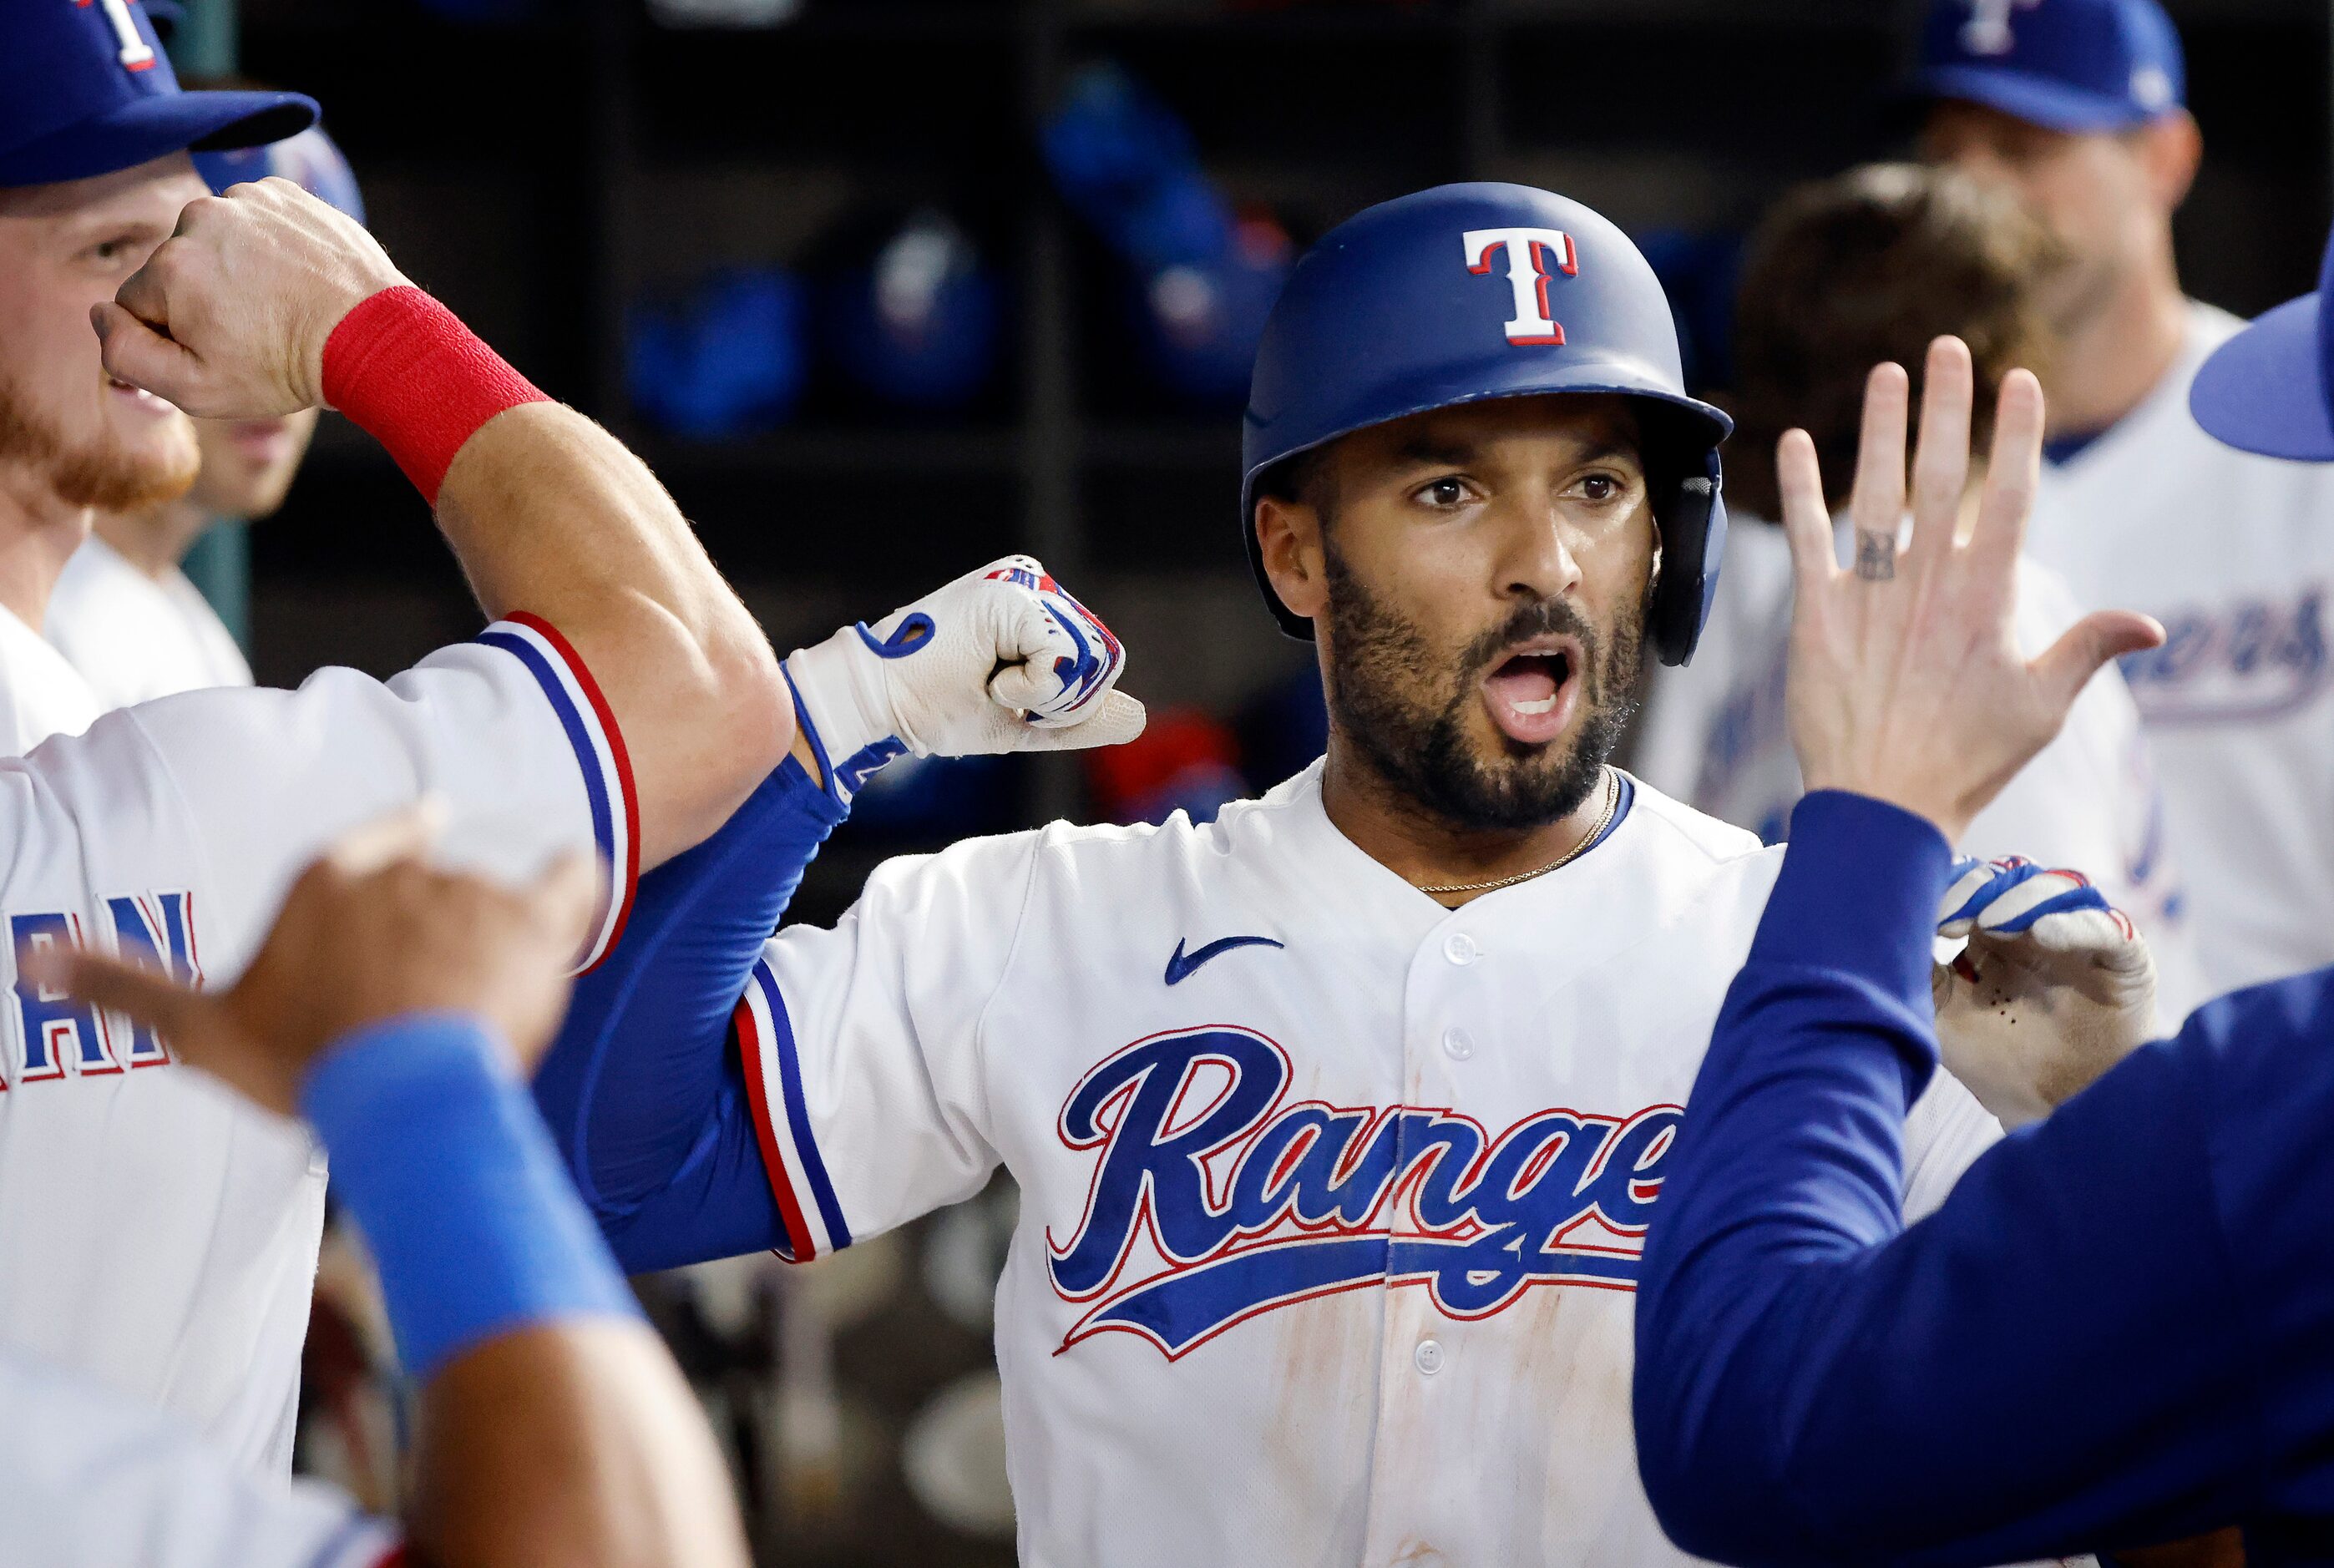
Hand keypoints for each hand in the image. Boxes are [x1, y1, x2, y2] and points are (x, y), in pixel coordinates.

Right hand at [22, 804, 598, 1117]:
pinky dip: (576, 882)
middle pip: (431, 887)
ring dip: (493, 942)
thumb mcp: (199, 1029)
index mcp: (327, 878)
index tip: (408, 853)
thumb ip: (123, 986)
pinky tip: (575, 889)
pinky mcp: (536, 921)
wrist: (397, 1095)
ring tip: (478, 1010)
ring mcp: (471, 891)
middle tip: (430, 993)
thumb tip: (29, 957)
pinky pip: (572, 878)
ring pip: (493, 902)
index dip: (391, 856)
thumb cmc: (301, 1065)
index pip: (369, 845)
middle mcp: (402, 870)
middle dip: (435, 931)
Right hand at [92, 176, 408, 418]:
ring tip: (280, 304)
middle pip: (177, 267)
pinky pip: (256, 222)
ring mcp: (246, 200)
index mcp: (170, 267)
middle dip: (203, 299)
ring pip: (217, 242)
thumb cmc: (285, 369)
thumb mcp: (196, 388)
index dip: (172, 335)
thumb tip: (99, 314)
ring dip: (237, 270)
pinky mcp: (285, 193)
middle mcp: (200, 219)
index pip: (137, 303)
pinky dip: (271, 247)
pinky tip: (298, 277)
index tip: (218, 349)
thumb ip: (128, 354)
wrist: (375, 338)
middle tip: (255, 331)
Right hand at [785, 554, 1146, 797]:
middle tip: (1000, 695)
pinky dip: (1031, 690)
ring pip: (1089, 660)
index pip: (1098, 663)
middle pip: (1103, 660)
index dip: (1065, 704)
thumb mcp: (1020, 722)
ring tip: (993, 685)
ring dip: (1043, 697)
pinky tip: (990, 679)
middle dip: (1060, 703)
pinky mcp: (1014, 595)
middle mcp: (1036, 587)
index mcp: (1037, 611)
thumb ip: (1076, 718)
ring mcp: (1025, 585)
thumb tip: (1138, 716)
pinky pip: (1063, 660)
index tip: (1006, 700)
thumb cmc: (934, 709)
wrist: (880, 703)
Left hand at [1778, 336, 2164, 841]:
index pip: (2010, 499)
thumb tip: (2152, 625)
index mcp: (1987, 600)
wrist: (1882, 805)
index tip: (2019, 383)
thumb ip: (2088, 651)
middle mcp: (1929, 586)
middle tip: (1946, 347)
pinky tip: (1795, 441)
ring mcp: (1870, 597)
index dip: (2015, 437)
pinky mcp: (1816, 616)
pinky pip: (1805, 541)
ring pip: (1875, 496)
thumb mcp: (2040, 707)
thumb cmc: (1966, 760)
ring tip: (1885, 371)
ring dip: (1880, 430)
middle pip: (1941, 478)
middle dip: (1946, 409)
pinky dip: (1800, 491)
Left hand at [1932, 856, 2156, 1128]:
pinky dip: (2077, 924)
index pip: (1972, 889)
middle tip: (1957, 908)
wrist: (2053, 1109)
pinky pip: (2108, 927)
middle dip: (1982, 886)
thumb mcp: (1940, 1019)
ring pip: (2059, 890)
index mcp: (1990, 935)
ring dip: (2024, 897)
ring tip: (1994, 918)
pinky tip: (2046, 932)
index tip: (1925, 906)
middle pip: (2012, 881)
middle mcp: (2035, 928)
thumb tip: (1874, 930)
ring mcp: (2081, 939)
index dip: (1950, 888)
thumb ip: (1915, 975)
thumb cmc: (1995, 1063)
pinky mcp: (2124, 958)